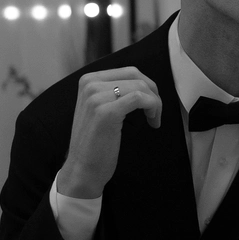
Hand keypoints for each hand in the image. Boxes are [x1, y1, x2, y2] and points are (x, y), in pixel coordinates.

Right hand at [57, 67, 161, 200]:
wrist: (82, 168)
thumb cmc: (96, 142)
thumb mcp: (100, 108)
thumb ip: (114, 91)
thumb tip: (143, 83)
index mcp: (88, 80)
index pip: (129, 71)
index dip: (147, 86)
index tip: (151, 104)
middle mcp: (90, 84)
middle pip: (136, 75)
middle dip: (153, 92)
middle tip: (156, 112)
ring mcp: (96, 97)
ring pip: (140, 86)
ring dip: (155, 103)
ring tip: (154, 119)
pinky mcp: (107, 111)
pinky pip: (140, 98)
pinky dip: (153, 108)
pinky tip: (153, 122)